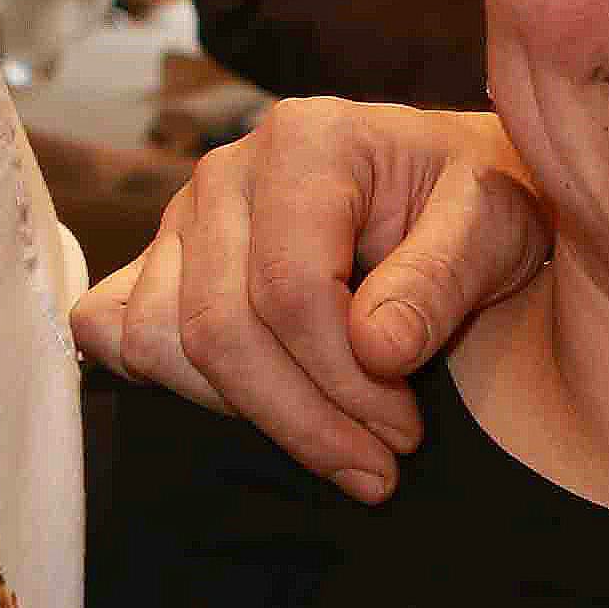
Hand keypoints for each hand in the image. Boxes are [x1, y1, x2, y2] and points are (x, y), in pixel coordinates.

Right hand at [70, 101, 548, 495]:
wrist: (447, 191)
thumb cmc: (471, 206)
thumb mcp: (494, 228)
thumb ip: (440, 282)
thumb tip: (377, 350)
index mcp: (307, 140)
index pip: (292, 288)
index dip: (345, 382)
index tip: (405, 435)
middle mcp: (227, 171)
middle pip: (220, 327)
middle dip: (301, 418)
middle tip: (376, 467)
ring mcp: (182, 215)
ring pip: (160, 340)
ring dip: (244, 412)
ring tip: (333, 439)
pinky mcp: (159, 258)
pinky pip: (113, 329)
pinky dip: (166, 380)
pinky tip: (251, 406)